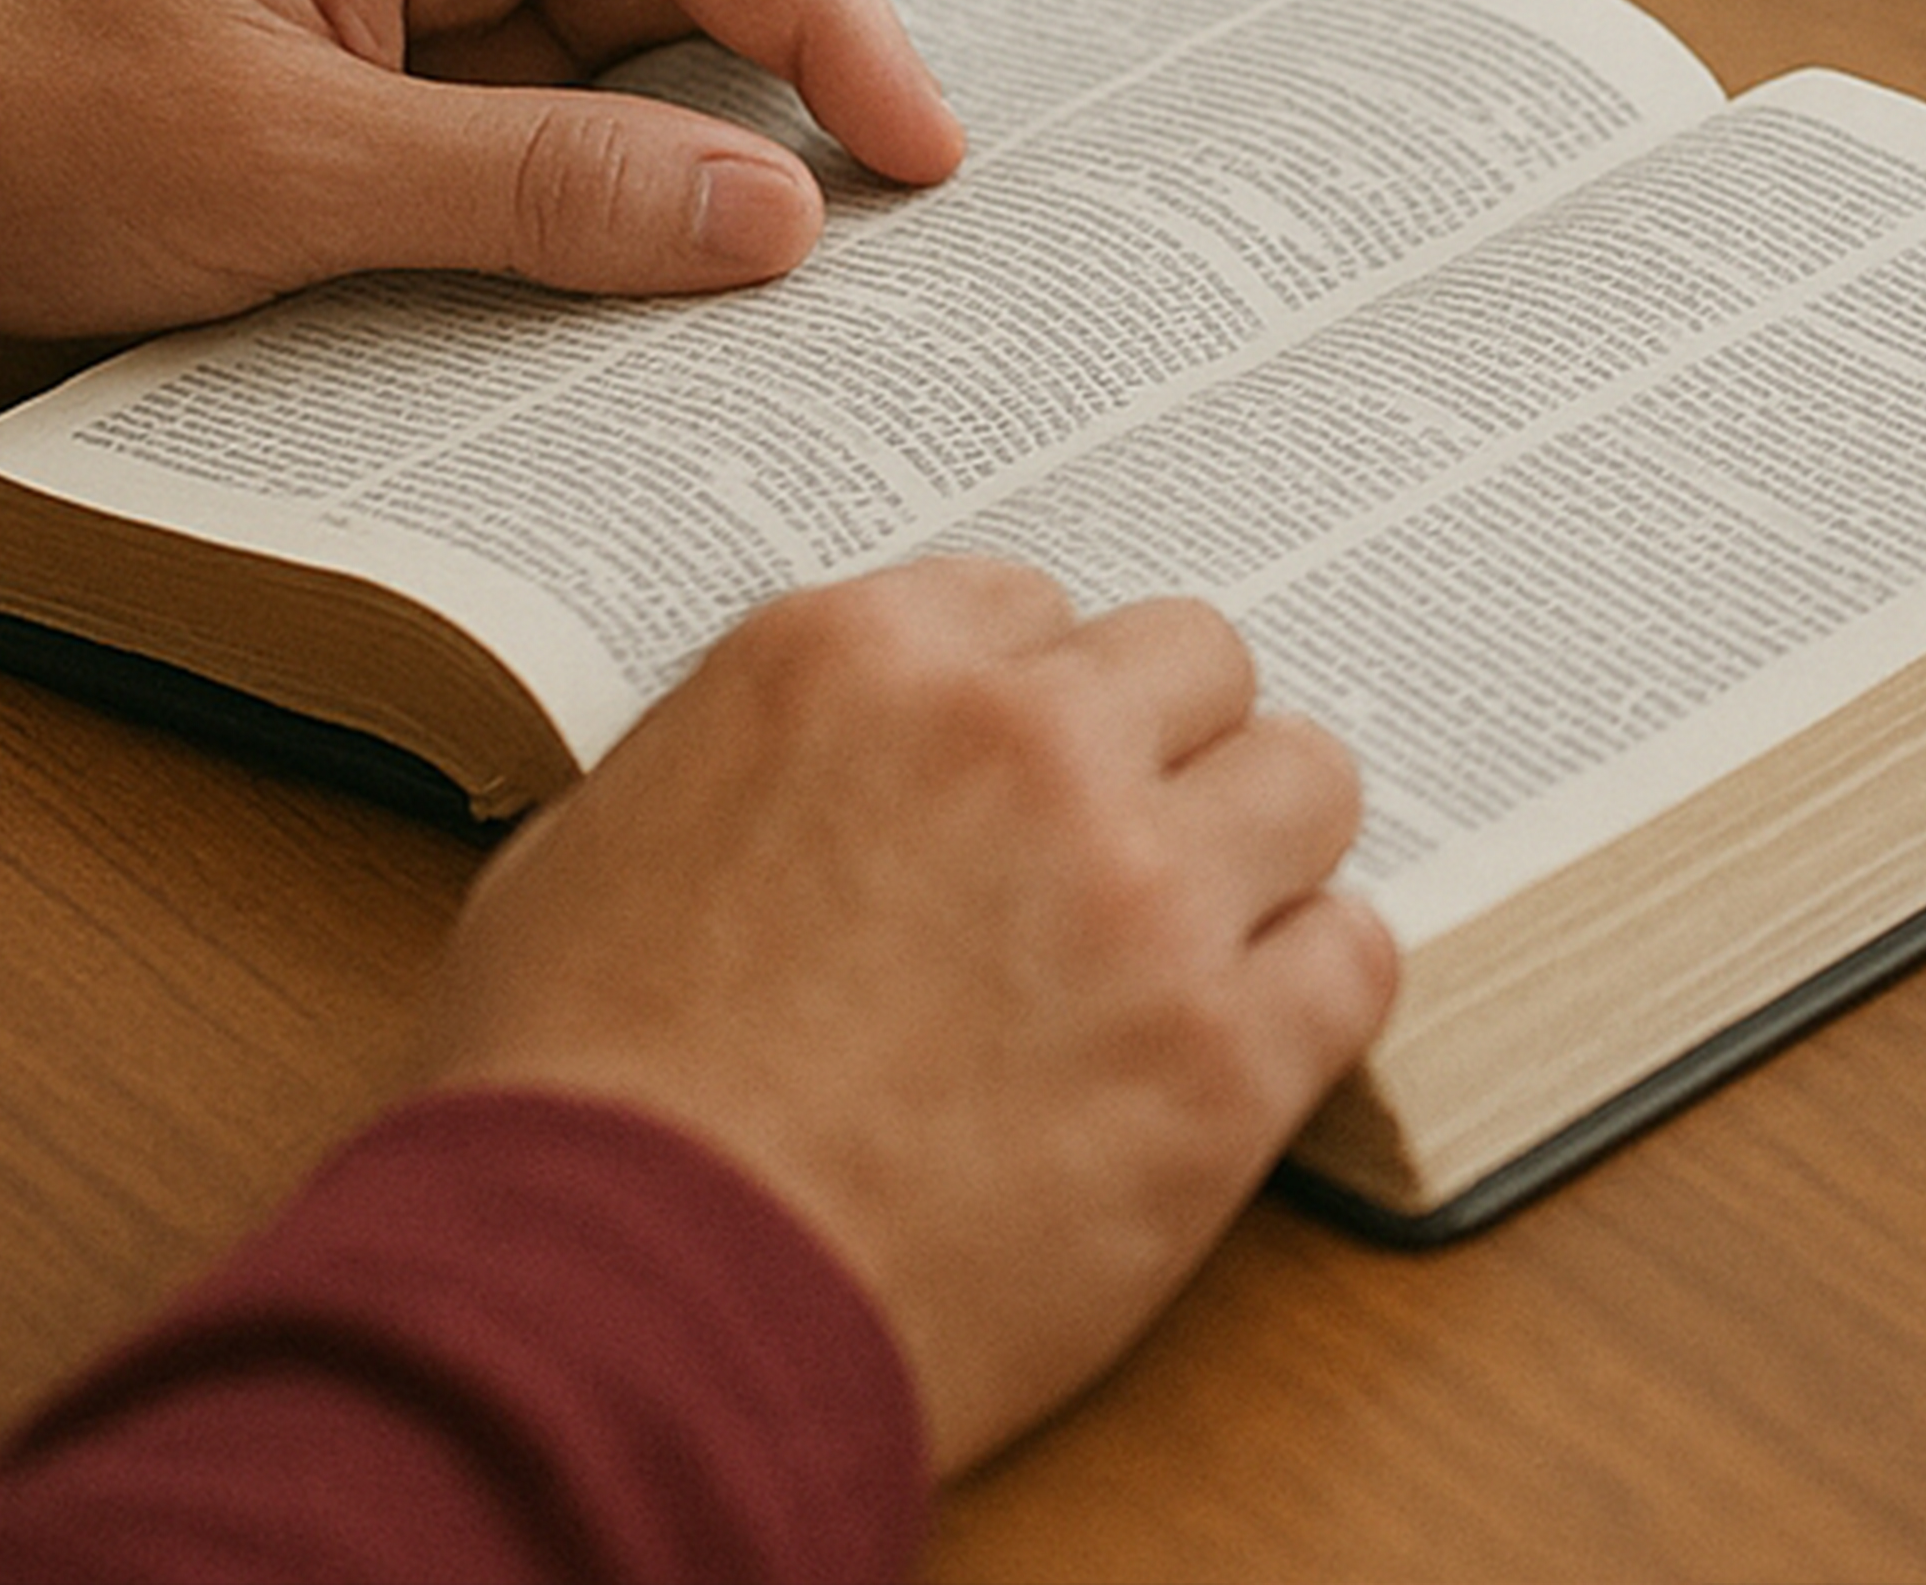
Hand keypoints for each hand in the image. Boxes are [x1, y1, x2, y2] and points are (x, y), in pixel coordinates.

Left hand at [0, 0, 969, 371]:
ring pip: (656, 66)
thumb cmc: (7, 129)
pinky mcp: (408, 99)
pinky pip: (575, 144)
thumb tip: (780, 216)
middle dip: (810, 89)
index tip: (920, 157)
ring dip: (728, 168)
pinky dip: (637, 217)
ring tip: (821, 286)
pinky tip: (691, 300)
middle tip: (911, 233)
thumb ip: (544, 185)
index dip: (839, 15)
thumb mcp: (285, 171)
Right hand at [421, 563, 1397, 1471]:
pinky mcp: (1224, 1059)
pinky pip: (1356, 956)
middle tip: (1107, 862)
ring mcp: (1141, 894)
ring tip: (1187, 947)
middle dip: (1157, 754)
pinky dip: (1311, 993)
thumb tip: (814, 763)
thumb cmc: (569, 1109)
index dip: (1021, 708)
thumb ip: (740, 759)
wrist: (622, 1317)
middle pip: (1195, 665)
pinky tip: (1243, 1044)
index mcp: (858, 663)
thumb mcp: (590, 850)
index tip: (1008, 785)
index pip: (1030, 609)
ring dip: (1257, 853)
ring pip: (1308, 782)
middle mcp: (1021, 744)